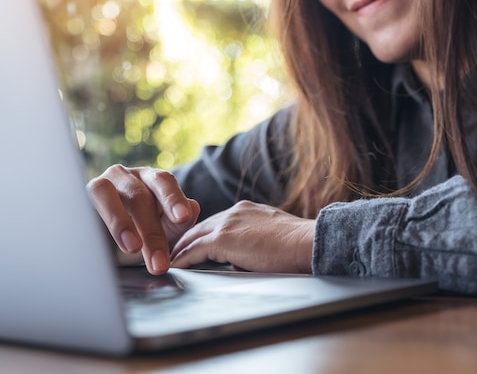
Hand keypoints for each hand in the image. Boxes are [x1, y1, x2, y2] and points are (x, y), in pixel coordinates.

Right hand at [86, 165, 199, 274]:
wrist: (101, 248)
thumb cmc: (138, 236)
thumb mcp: (161, 234)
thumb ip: (177, 223)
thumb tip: (193, 208)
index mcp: (150, 180)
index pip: (164, 182)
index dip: (173, 198)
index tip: (184, 218)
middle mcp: (124, 177)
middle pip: (139, 196)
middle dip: (152, 231)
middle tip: (160, 262)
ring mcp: (98, 184)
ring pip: (105, 193)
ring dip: (120, 222)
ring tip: (132, 248)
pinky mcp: (74, 199)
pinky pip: (80, 206)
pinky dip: (90, 221)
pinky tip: (97, 241)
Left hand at [170, 201, 314, 272]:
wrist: (307, 243)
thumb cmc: (298, 247)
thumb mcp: (271, 238)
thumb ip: (252, 244)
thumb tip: (239, 262)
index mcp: (246, 210)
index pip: (217, 222)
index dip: (202, 235)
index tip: (193, 245)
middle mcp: (234, 212)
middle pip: (200, 227)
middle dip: (185, 239)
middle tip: (171, 251)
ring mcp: (228, 224)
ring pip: (193, 236)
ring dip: (179, 249)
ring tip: (168, 260)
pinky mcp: (224, 239)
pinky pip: (194, 250)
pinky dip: (183, 259)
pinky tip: (176, 267)